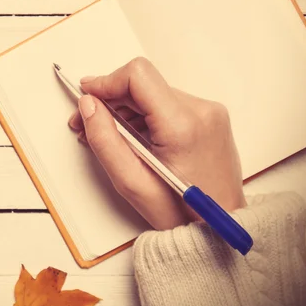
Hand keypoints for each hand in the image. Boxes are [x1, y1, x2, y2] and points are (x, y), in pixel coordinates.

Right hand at [68, 57, 245, 229]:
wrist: (219, 229)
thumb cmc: (180, 213)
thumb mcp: (130, 182)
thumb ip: (104, 139)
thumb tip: (89, 104)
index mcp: (183, 125)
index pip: (138, 76)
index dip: (106, 82)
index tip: (87, 95)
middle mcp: (201, 110)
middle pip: (143, 83)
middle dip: (111, 99)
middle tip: (88, 123)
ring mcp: (209, 112)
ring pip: (153, 92)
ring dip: (127, 108)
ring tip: (111, 136)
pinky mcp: (209, 117)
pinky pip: (167, 103)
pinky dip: (145, 114)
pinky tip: (134, 137)